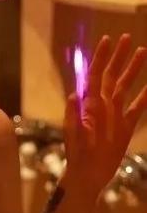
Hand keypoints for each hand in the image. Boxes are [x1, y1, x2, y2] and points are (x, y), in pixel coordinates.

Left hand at [63, 33, 146, 195]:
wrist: (87, 174)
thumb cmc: (77, 155)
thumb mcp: (73, 135)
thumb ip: (73, 115)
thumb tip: (73, 94)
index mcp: (89, 104)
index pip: (95, 75)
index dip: (101, 58)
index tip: (108, 40)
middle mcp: (102, 105)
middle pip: (111, 75)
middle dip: (119, 56)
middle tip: (127, 38)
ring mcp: (115, 114)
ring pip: (125, 86)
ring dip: (133, 70)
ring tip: (143, 52)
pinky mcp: (125, 127)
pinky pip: (137, 107)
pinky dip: (145, 96)